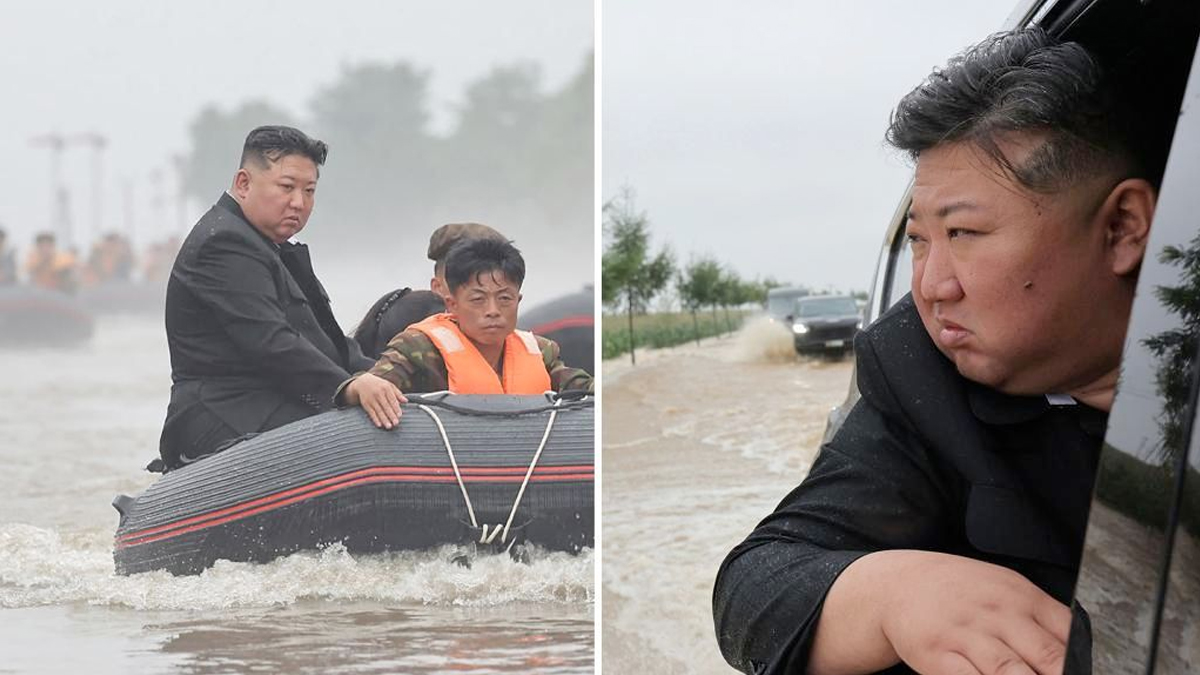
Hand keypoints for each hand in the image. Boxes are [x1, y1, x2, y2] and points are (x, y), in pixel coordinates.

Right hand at [344, 373, 406, 428]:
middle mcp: (378, 393)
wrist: (363, 382)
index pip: (392, 399)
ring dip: (384, 419)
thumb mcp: (389, 386)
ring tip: (389, 426)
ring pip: (378, 411)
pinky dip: (375, 419)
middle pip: (386, 406)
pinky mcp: (366, 404)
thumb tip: (406, 401)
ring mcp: (371, 399)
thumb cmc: (380, 385)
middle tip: (396, 423)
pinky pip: (371, 413)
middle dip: (391, 415)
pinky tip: (379, 424)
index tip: (400, 415)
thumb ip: (398, 394)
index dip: (396, 408)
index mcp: (386, 388)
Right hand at [878, 551, 1070, 674]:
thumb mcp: (1002, 589)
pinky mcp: (938, 655)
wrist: (898, 584)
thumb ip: (1039, 619)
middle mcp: (998, 614)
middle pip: (1049, 658)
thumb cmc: (957, 591)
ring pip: (1012, 674)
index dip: (1081, 665)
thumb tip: (1076, 656)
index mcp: (1021, 596)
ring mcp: (967, 635)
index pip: (1069, 635)